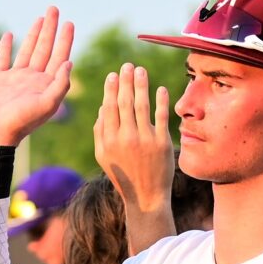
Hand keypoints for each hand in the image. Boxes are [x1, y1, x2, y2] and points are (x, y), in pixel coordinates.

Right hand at [0, 9, 73, 152]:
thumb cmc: (20, 122)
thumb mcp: (46, 105)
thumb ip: (60, 84)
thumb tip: (69, 62)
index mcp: (46, 86)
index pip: (59, 57)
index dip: (65, 40)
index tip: (69, 23)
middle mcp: (33, 80)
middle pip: (45, 49)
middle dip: (51, 29)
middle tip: (55, 9)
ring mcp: (15, 78)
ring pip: (27, 50)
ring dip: (34, 34)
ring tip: (40, 18)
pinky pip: (3, 58)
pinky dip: (6, 46)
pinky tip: (9, 35)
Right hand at [93, 63, 172, 214]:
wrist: (146, 197)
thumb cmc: (123, 175)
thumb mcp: (103, 156)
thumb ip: (100, 132)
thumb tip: (102, 106)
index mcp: (109, 140)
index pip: (109, 107)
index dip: (111, 89)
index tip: (113, 75)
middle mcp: (126, 138)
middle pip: (125, 102)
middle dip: (126, 81)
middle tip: (128, 66)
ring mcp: (145, 140)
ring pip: (142, 105)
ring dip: (141, 85)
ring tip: (141, 71)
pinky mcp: (162, 143)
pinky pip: (161, 117)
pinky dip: (161, 101)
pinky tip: (160, 89)